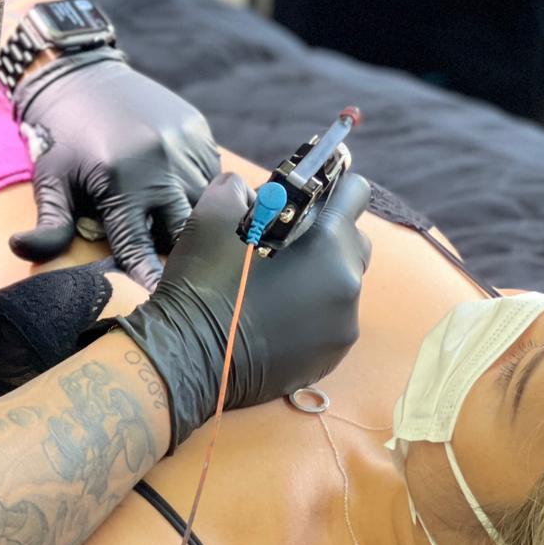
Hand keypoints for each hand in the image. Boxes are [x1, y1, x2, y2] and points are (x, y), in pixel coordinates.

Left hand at [10, 49, 220, 289]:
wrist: (83, 75)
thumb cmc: (61, 137)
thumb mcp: (50, 179)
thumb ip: (49, 222)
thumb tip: (20, 250)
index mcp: (121, 180)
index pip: (141, 245)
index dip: (151, 277)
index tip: (162, 301)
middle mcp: (161, 162)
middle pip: (188, 229)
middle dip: (185, 254)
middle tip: (184, 274)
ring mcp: (185, 144)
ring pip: (207, 202)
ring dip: (198, 223)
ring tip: (190, 240)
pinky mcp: (198, 130)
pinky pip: (212, 174)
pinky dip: (203, 193)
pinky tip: (188, 199)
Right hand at [94, 170, 371, 451]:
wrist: (188, 358)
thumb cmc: (204, 283)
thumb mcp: (210, 218)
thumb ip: (236, 190)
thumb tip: (247, 190)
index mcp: (327, 247)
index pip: (355, 194)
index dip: (331, 186)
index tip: (308, 192)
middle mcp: (348, 287)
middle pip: (353, 241)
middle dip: (326, 232)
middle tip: (284, 239)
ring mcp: (342, 326)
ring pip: (343, 282)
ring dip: (319, 273)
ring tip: (276, 280)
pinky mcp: (329, 356)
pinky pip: (332, 318)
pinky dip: (312, 309)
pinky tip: (276, 312)